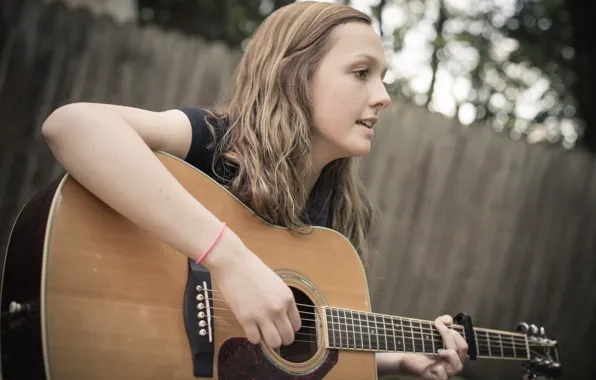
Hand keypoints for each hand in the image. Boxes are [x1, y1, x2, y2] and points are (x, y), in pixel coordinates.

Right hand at [202, 228, 300, 348]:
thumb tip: (281, 318)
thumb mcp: (276, 283)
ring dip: (269, 342)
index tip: (281, 328)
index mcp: (287, 298)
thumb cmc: (252, 269)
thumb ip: (280, 301)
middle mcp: (278, 309)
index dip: (289, 329)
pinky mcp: (246, 319)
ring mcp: (262, 315)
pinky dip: (253, 337)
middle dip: (281, 339)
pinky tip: (250, 328)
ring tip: (262, 334)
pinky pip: (255, 340)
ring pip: (274, 343)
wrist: (233, 263)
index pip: (296, 325)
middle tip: (273, 335)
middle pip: (287, 337)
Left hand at [400, 315, 467, 379]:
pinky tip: (433, 366)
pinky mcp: (435, 378)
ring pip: (458, 366)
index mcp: (454, 353)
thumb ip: (441, 323)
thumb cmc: (421, 347)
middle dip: (450, 336)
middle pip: (461, 350)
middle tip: (438, 329)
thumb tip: (448, 319)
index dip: (454, 332)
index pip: (463, 344)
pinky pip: (443, 377)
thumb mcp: (430, 332)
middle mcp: (453, 363)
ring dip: (450, 354)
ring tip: (439, 350)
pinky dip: (440, 371)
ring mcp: (446, 371)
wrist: (406, 358)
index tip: (439, 324)